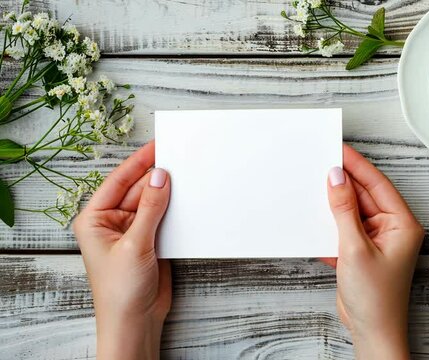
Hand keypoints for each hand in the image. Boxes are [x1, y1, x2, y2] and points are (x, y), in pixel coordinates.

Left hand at [72, 141, 170, 359]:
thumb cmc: (120, 290)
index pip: (118, 181)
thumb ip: (150, 209)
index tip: (157, 146)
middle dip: (156, 176)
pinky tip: (187, 200)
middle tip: (179, 158)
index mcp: (95, 219)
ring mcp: (133, 232)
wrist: (135, 322)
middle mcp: (112, 223)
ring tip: (187, 175)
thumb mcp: (134, 244)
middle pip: (138, 190)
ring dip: (168, 193)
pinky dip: (175, 210)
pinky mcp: (151, 242)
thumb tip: (160, 177)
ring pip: (153, 203)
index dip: (138, 162)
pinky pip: (164, 218)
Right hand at [324, 145, 423, 359]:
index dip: (357, 166)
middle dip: (343, 182)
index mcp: (402, 224)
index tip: (338, 150)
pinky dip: (330, 223)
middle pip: (364, 195)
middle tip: (320, 162)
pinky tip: (315, 215)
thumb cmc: (376, 299)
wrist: (371, 333)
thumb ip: (344, 210)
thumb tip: (336, 179)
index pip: (377, 184)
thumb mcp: (355, 248)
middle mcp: (391, 229)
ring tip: (313, 185)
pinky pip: (344, 228)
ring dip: (334, 203)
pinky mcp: (360, 252)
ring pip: (352, 211)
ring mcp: (375, 240)